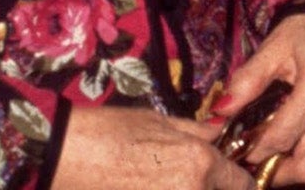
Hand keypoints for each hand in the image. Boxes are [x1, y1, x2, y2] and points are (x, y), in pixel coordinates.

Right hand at [55, 108, 251, 189]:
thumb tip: (218, 134)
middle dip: (214, 188)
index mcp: (199, 164)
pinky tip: (150, 186)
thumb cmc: (108, 132)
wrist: (62, 156)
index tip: (230, 177)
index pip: (242, 185)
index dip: (238, 180)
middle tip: (187, 176)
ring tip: (167, 181)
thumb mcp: (158, 121)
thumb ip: (196, 133)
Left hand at [216, 14, 304, 184]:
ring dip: (294, 166)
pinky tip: (296, 139)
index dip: (255, 150)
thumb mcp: (273, 48)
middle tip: (255, 162)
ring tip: (273, 152)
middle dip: (277, 173)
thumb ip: (246, 82)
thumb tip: (218, 114)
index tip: (239, 148)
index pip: (281, 138)